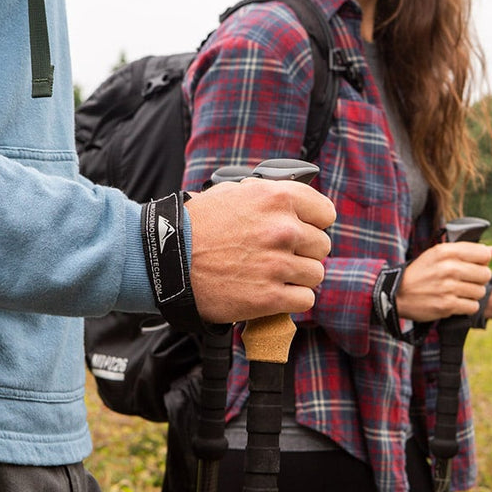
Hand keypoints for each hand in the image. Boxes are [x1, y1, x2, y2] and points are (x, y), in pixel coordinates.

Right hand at [185, 178, 334, 323]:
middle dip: (304, 252)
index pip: (326, 213)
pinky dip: (292, 299)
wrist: (166, 259)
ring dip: (299, 277)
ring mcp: (277, 265)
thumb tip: (294, 203)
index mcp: (277, 198)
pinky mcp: (270, 297)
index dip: (315, 224)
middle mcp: (282, 229)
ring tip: (274, 275)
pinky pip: (305, 299)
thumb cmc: (196, 225)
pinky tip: (274, 293)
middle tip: (280, 256)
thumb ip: (269, 196)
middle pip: (322, 246)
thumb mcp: (235, 192)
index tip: (304, 231)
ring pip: (316, 274)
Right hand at [396, 242, 491, 321]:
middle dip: (479, 279)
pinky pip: (473, 306)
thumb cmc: (420, 273)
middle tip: (467, 282)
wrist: (397, 295)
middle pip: (485, 274)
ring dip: (473, 294)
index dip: (482, 261)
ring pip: (480, 291)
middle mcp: (448, 268)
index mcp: (446, 251)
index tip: (473, 266)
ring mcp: (448, 287)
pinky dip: (467, 306)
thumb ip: (468, 251)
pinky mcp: (447, 305)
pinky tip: (457, 302)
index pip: (483, 254)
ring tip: (460, 293)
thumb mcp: (438, 255)